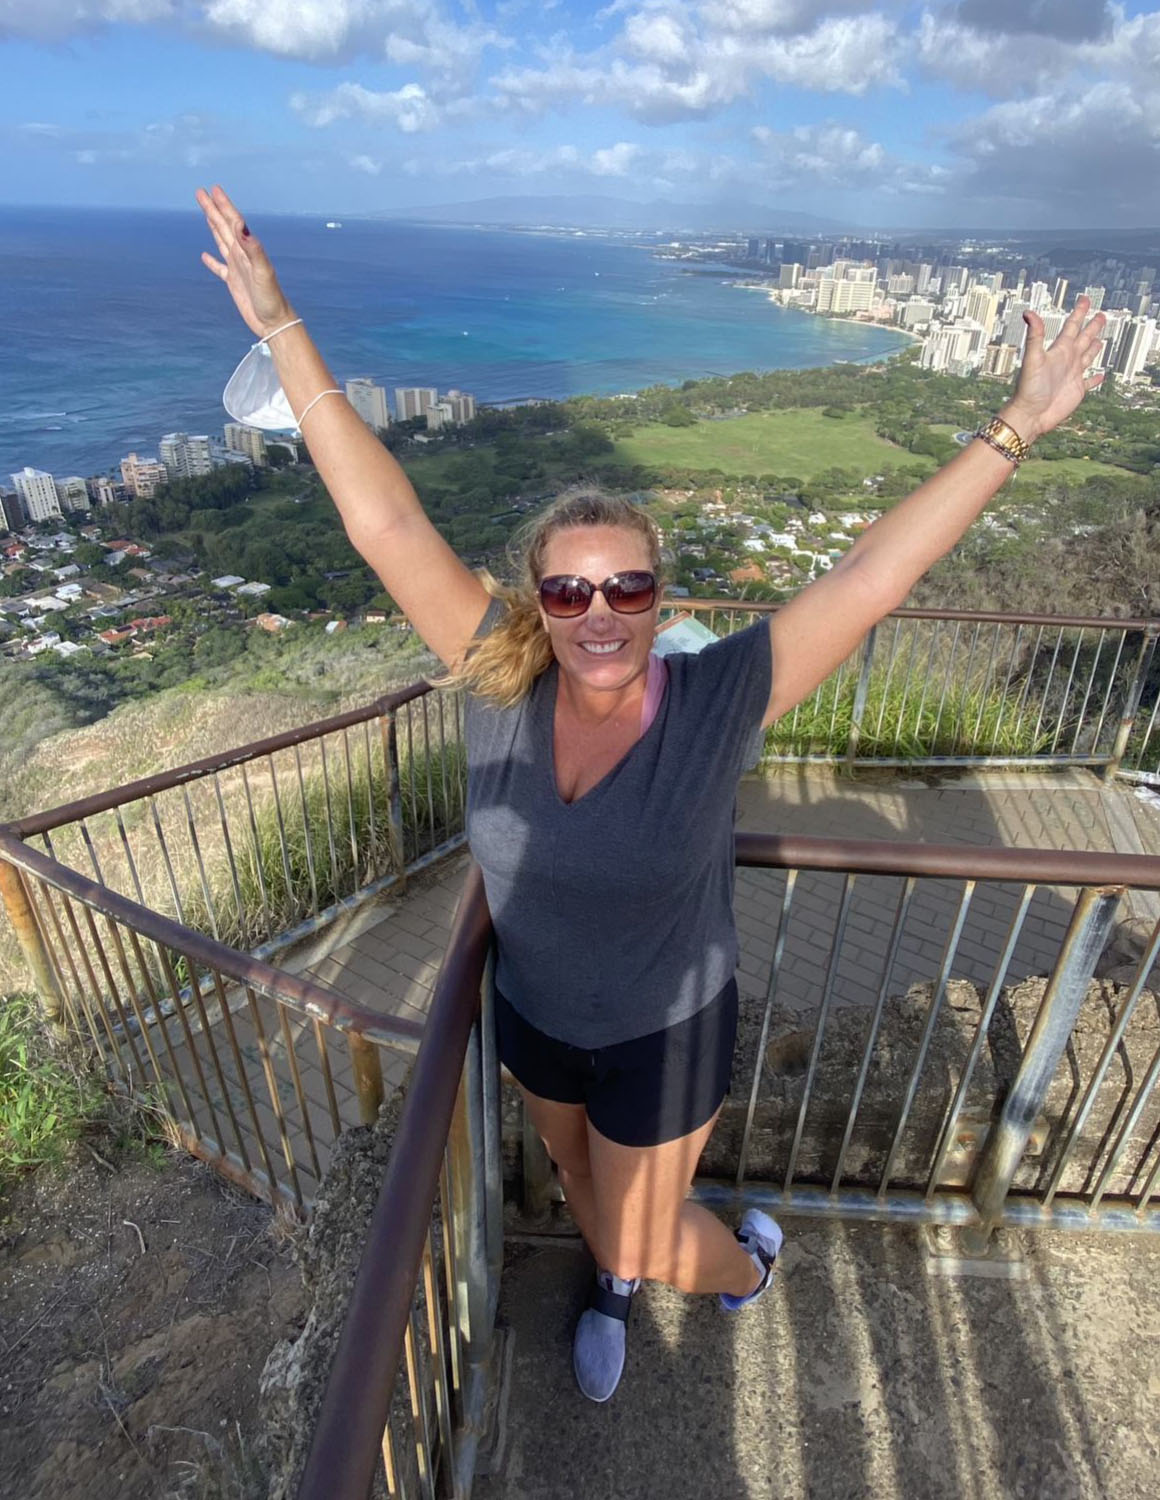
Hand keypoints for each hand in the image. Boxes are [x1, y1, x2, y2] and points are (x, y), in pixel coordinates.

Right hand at [196, 185, 294, 338]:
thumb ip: (253, 249)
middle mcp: (242, 256)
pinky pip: (220, 268)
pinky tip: (205, 256)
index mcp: (247, 250)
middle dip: (213, 209)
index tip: (213, 189)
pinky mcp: (234, 283)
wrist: (274, 322)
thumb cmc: (271, 299)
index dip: (223, 205)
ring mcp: (237, 269)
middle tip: (201, 192)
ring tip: (206, 212)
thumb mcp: (263, 272)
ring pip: (221, 241)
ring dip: (213, 226)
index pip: (234, 222)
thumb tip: (241, 226)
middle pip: (224, 227)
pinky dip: (212, 261)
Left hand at [1002, 296, 1106, 443]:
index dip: (1079, 313)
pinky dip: (1096, 379)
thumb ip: (1035, 336)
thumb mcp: (1033, 359)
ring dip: (1094, 348)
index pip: (1071, 327)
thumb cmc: (1029, 388)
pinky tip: (1101, 375)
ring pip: (1087, 357)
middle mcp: (1066, 361)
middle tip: (1101, 314)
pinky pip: (1089, 383)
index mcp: (1058, 351)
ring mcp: (1072, 375)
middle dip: (1092, 327)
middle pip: (1083, 339)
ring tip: (1100, 339)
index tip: (1086, 299)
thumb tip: (1028, 312)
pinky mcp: (1077, 391)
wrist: (1030, 415)